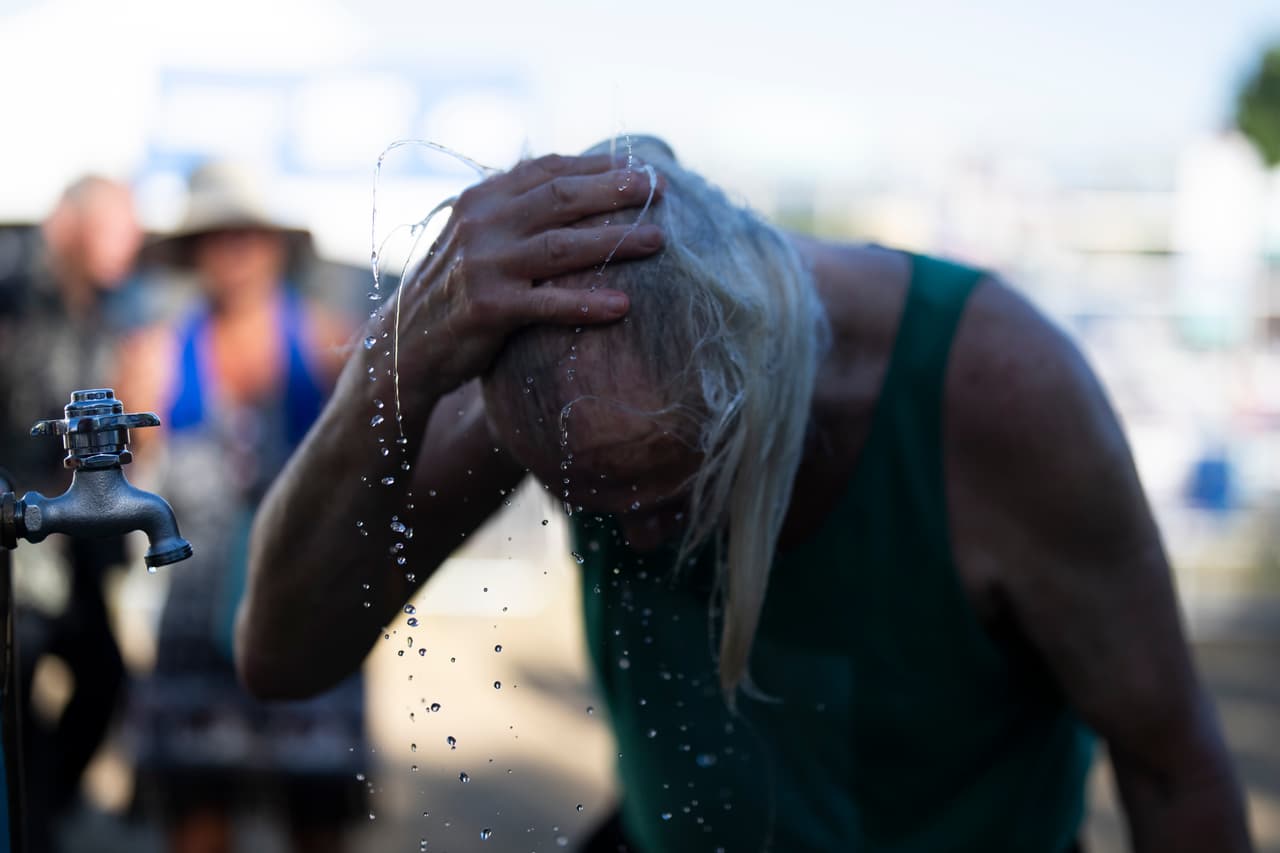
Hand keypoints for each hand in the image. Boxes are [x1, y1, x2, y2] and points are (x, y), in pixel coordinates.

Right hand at [383, 153, 664, 401]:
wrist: (405, 346)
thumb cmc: (456, 290)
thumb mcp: (478, 239)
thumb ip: (516, 212)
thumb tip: (579, 186)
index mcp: (482, 199)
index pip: (548, 170)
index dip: (598, 166)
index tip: (641, 167)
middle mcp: (482, 224)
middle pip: (561, 198)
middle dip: (615, 191)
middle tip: (658, 189)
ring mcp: (483, 265)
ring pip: (562, 246)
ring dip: (615, 242)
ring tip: (657, 242)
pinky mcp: (488, 308)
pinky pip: (548, 303)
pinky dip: (587, 303)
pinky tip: (623, 306)